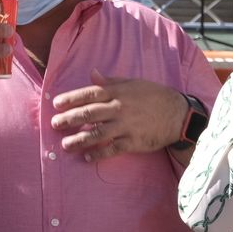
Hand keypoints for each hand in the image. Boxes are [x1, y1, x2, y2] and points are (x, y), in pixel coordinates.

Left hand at [51, 70, 186, 161]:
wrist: (178, 114)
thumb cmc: (154, 96)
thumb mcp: (133, 83)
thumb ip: (110, 81)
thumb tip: (92, 73)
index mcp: (118, 91)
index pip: (90, 93)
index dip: (72, 99)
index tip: (57, 104)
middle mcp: (120, 108)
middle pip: (90, 113)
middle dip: (70, 119)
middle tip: (54, 124)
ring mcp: (126, 126)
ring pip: (98, 132)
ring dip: (80, 139)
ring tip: (65, 145)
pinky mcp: (134, 142)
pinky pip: (112, 149)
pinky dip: (99, 153)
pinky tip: (87, 157)